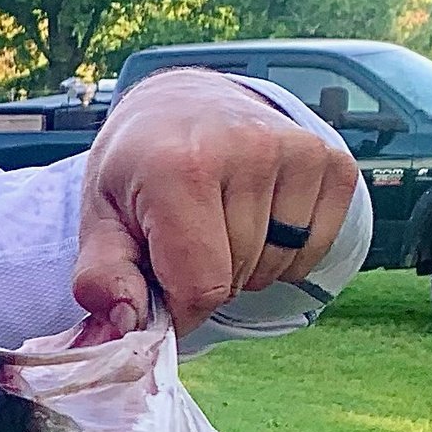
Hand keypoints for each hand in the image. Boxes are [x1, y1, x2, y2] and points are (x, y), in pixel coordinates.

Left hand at [71, 70, 357, 339]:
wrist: (182, 106)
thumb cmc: (137, 169)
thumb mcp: (99, 217)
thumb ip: (101, 277)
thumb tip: (127, 325)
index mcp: (180, 166)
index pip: (200, 286)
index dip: (179, 307)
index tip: (160, 285)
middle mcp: (247, 150)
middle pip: (237, 277)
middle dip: (207, 278)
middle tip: (186, 237)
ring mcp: (298, 151)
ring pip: (277, 266)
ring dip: (246, 265)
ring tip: (218, 221)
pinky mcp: (332, 161)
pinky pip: (314, 249)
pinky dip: (286, 252)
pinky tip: (258, 216)